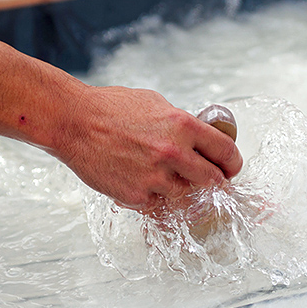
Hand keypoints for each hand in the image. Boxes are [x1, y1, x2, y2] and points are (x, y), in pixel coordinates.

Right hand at [54, 85, 243, 212]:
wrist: (73, 121)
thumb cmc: (110, 108)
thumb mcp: (155, 104)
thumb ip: (180, 123)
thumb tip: (199, 138)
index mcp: (183, 125)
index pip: (225, 151)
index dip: (233, 162)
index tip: (231, 167)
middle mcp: (173, 153)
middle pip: (212, 180)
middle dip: (215, 181)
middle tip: (212, 181)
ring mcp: (154, 177)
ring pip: (185, 195)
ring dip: (180, 188)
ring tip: (164, 176)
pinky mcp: (136, 195)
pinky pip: (156, 203)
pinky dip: (153, 196)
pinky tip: (141, 181)